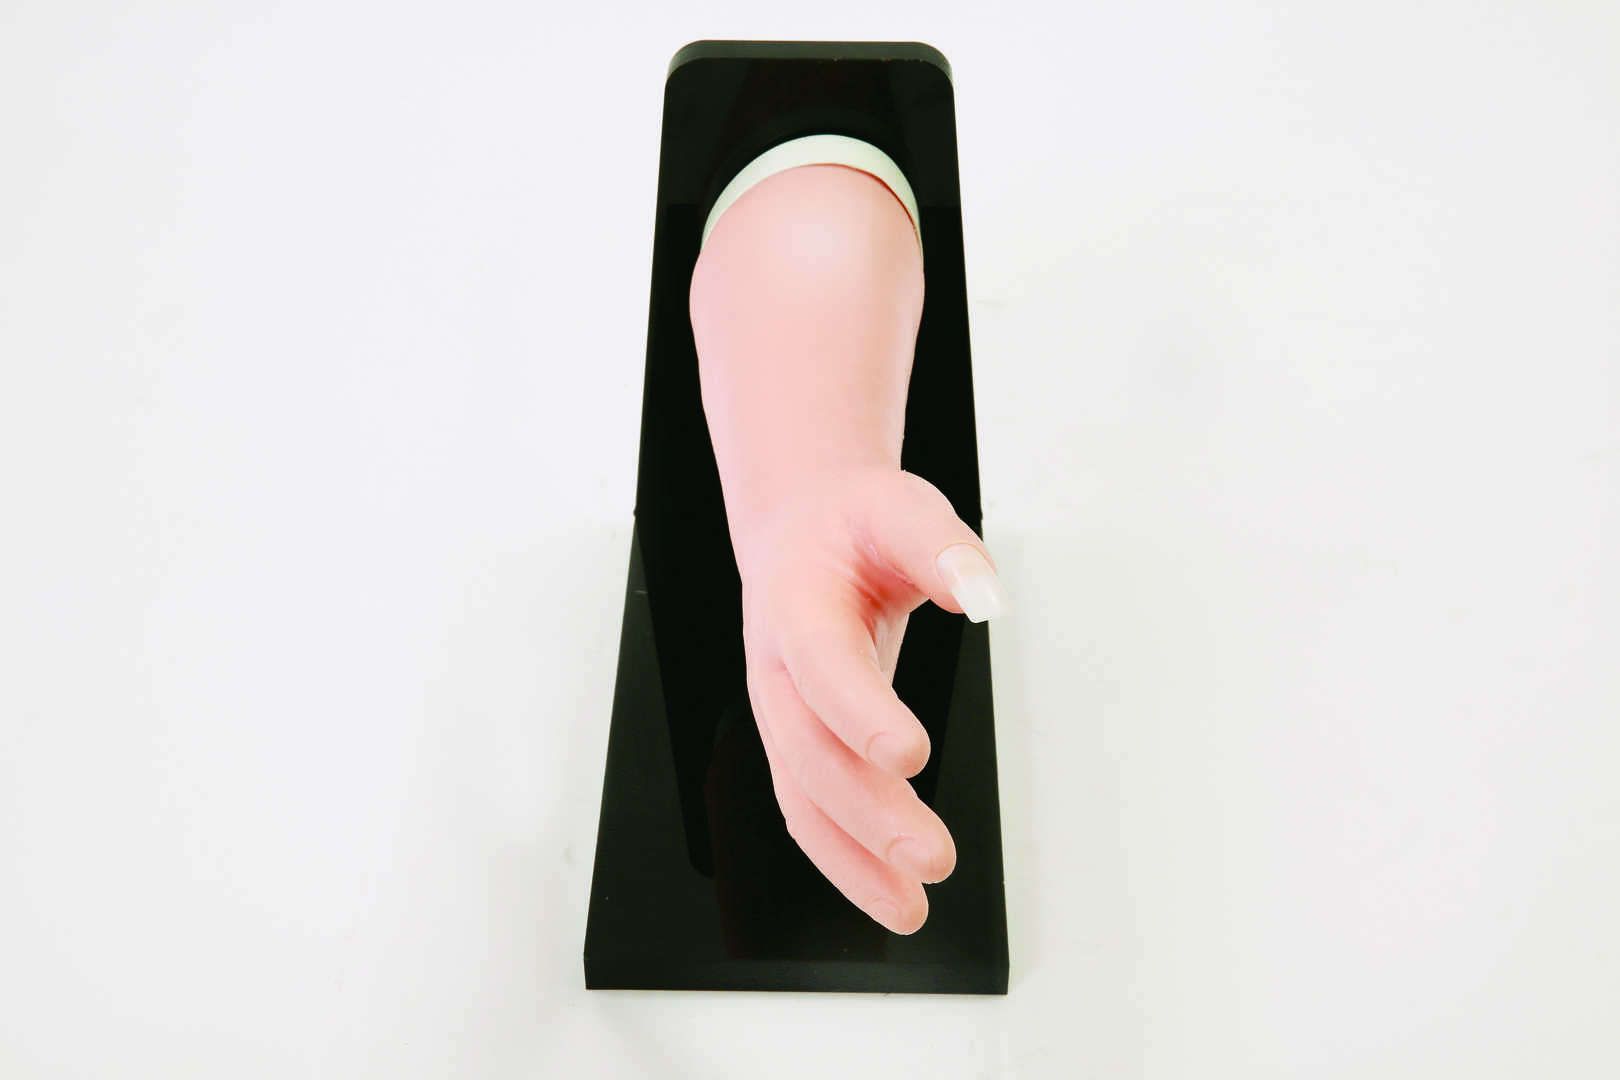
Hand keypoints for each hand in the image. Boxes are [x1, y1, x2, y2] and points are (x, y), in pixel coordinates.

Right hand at [732, 463, 1008, 933]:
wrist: (799, 530)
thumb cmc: (851, 523)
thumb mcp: (899, 506)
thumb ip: (940, 546)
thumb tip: (982, 595)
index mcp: (794, 604)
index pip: (822, 668)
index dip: (860, 713)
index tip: (911, 755)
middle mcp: (776, 670)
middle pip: (809, 753)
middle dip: (866, 812)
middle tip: (931, 855)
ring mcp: (783, 714)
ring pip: (802, 800)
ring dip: (852, 860)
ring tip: (911, 910)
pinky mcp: (802, 744)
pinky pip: (811, 813)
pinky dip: (846, 863)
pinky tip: (892, 900)